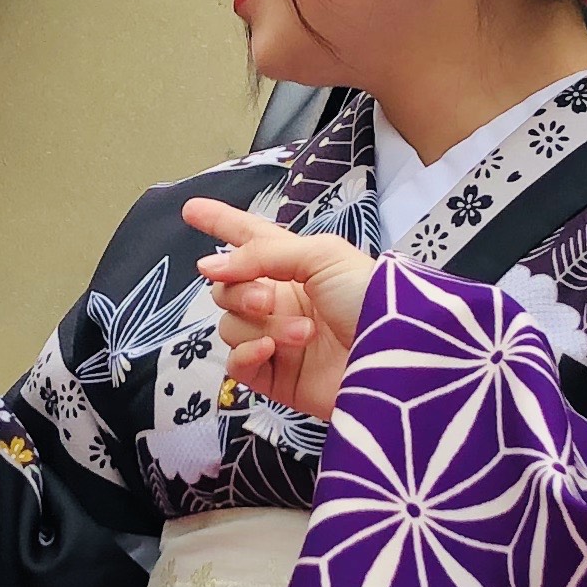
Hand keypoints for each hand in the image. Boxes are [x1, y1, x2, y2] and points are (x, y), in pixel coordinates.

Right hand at [179, 197, 373, 420]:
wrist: (396, 356)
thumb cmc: (371, 297)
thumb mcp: (322, 255)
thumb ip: (261, 254)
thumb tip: (208, 267)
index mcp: (295, 265)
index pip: (248, 239)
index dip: (221, 223)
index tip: (191, 209)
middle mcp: (282, 299)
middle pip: (227, 288)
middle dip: (239, 289)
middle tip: (269, 299)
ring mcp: (277, 339)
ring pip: (230, 325)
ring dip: (260, 325)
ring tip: (303, 333)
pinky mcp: (277, 378)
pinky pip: (237, 364)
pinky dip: (248, 354)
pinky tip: (273, 349)